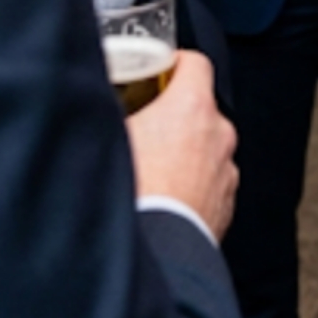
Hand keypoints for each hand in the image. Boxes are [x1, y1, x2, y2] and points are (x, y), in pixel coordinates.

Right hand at [126, 51, 238, 241]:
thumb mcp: (110, 138)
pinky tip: (163, 198)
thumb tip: (91, 102)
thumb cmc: (134, 195)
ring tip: (150, 172)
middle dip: (173, 115)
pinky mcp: (226, 205)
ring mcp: (226, 171)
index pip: (195, 63)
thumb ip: (110, 111)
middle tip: (143, 128)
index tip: (156, 73)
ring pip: (205, 148)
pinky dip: (191, 185)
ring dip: (184, 153)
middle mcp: (218, 134)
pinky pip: (208, 183)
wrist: (155, 255)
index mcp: (193, 107)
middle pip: (198, 108)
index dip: (173, 65)